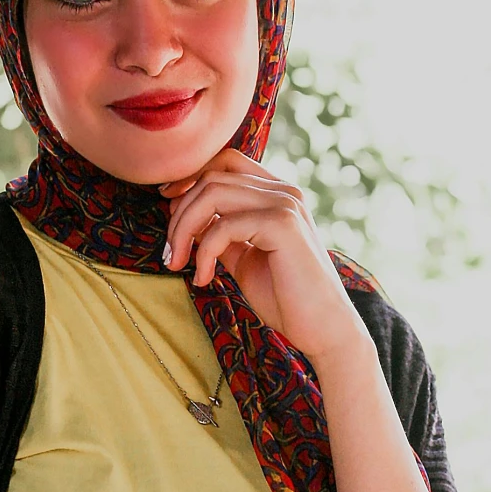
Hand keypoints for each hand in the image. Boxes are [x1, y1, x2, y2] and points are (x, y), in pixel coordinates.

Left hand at [159, 148, 369, 371]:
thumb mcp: (242, 256)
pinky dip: (204, 252)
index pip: (226, 161)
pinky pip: (223, 226)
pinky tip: (204, 278)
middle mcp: (284, 191)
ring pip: (212, 194)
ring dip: (183, 230)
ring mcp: (285, 204)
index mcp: (277, 193)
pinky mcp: (282, 225)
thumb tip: (181, 211)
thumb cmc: (284, 297)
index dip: (190, 177)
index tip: (167, 204)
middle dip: (179, 213)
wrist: (322, 330)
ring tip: (178, 263)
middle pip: (212, 177)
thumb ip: (219, 231)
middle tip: (170, 252)